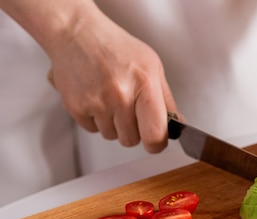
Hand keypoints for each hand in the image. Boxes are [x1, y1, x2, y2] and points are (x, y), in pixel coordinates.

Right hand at [49, 12, 177, 151]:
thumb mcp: (152, 66)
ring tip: (110, 99)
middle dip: (133, 130)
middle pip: (131, 140)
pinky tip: (96, 97)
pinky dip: (95, 119)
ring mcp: (96, 102)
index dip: (157, 143)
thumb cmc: (116, 47)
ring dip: (113, 124)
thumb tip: (177, 125)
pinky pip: (92, 129)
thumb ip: (166, 99)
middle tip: (130, 110)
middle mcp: (120, 95)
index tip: (156, 140)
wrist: (76, 32)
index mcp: (144, 84)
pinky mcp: (76, 107)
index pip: (155, 134)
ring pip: (111, 136)